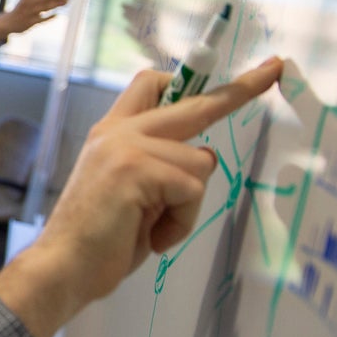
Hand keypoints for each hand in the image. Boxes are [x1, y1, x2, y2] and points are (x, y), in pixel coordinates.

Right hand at [0, 0, 71, 37]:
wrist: (8, 23)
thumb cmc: (21, 9)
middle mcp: (28, 1)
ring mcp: (29, 12)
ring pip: (47, 6)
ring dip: (58, 3)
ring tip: (66, 2)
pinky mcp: (30, 22)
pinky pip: (43, 19)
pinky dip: (51, 16)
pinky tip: (57, 14)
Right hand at [0, 57, 282, 336]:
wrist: (61, 267)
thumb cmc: (97, 241)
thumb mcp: (131, 190)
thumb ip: (158, 166)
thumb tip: (203, 156)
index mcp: (113, 133)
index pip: (154, 87)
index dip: (190, 81)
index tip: (225, 74)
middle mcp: (119, 131)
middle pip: (194, 102)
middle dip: (241, 89)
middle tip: (275, 69)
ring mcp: (127, 147)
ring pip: (201, 162)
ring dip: (188, 204)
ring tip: (155, 228)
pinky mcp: (137, 170)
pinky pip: (192, 189)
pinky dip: (181, 221)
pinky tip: (153, 237)